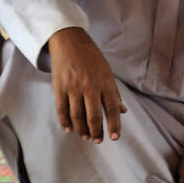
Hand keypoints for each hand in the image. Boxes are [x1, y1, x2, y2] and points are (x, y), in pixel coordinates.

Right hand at [47, 27, 125, 142]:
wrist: (70, 42)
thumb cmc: (92, 59)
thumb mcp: (107, 73)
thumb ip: (114, 93)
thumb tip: (123, 111)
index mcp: (105, 83)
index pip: (112, 108)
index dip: (114, 124)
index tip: (115, 137)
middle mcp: (90, 86)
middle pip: (94, 115)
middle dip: (96, 131)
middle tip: (97, 140)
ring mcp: (74, 87)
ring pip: (77, 115)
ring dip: (81, 129)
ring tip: (85, 136)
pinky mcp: (60, 87)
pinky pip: (62, 109)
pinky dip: (65, 121)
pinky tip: (69, 129)